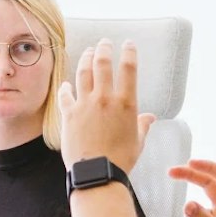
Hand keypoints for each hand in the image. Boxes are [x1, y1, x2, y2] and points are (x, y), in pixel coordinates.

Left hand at [58, 39, 155, 172]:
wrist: (97, 173)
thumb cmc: (121, 159)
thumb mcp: (138, 141)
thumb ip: (142, 125)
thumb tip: (150, 118)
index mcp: (126, 103)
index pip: (129, 69)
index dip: (129, 52)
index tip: (128, 44)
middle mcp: (104, 99)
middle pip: (102, 64)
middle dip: (104, 49)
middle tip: (104, 43)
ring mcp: (85, 105)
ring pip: (83, 73)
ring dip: (85, 59)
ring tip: (88, 52)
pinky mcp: (69, 115)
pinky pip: (65, 95)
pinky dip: (65, 87)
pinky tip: (66, 84)